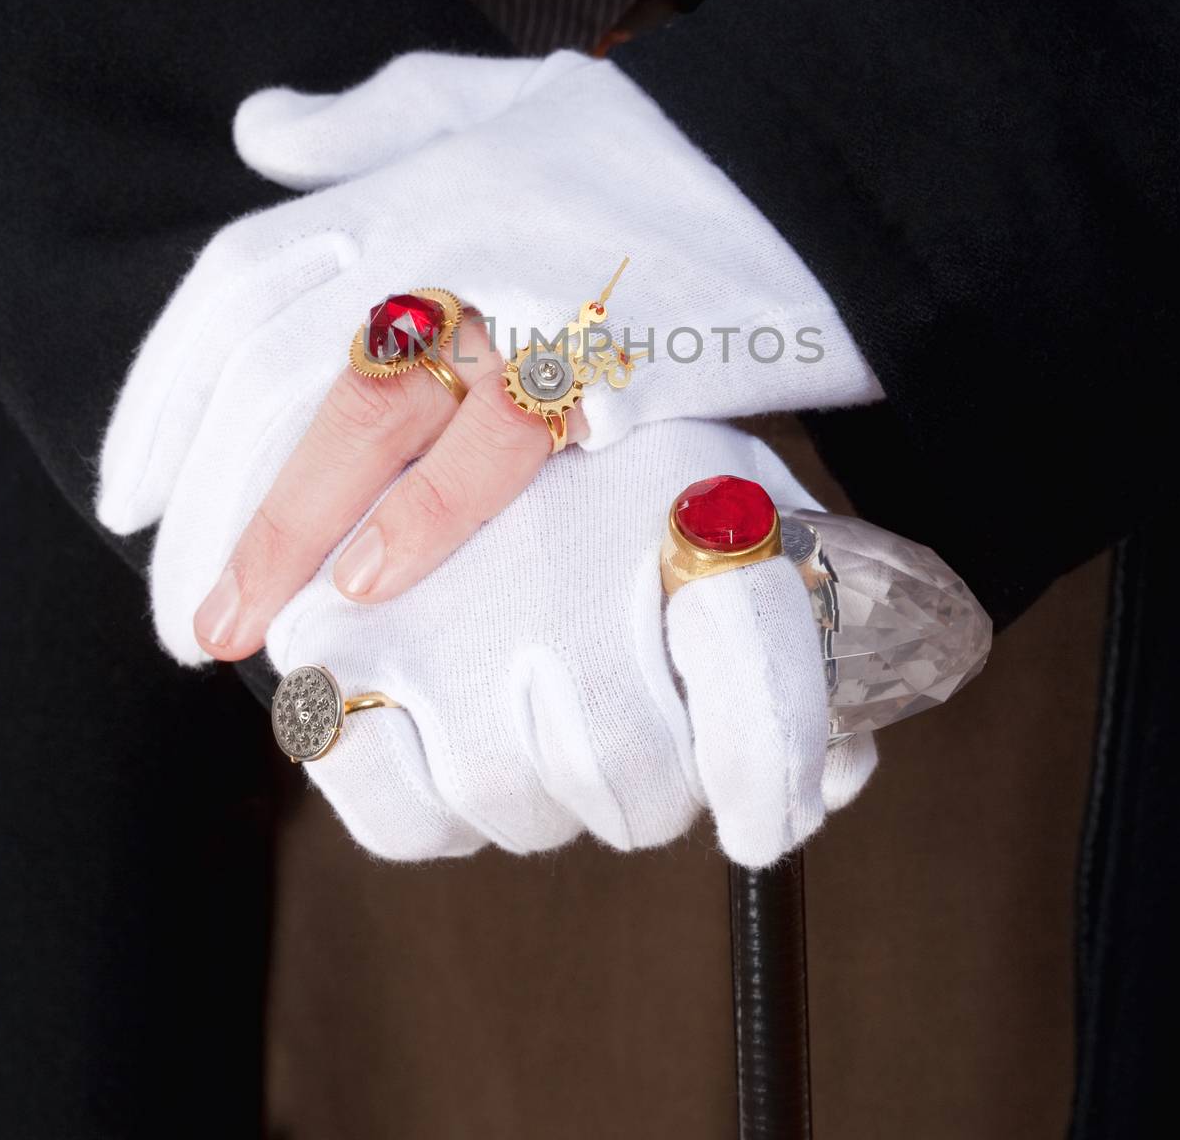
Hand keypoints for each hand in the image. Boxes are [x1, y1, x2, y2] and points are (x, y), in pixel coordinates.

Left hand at [98, 49, 879, 659]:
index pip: (239, 281)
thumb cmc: (668, 137)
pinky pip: (502, 441)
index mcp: (413, 175)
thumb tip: (260, 131)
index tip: (129, 496)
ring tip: (241, 636)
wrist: (825, 148)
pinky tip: (372, 585)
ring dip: (283, 527)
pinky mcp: (618, 351)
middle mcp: (450, 224)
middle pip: (279, 365)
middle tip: (181, 618)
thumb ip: (378, 116)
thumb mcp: (508, 96)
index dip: (164, 391)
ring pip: (365, 412)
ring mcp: (530, 285)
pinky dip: (429, 510)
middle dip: (211, 501)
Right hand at [257, 418, 874, 867]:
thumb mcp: (715, 495)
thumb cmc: (600, 452)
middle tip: (639, 750)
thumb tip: (843, 772)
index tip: (765, 825)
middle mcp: (565, 562)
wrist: (438, 354)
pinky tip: (454, 752)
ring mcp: (445, 611)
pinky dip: (436, 812)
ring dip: (546, 797)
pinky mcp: (336, 647)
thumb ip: (784, 629)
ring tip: (539, 724)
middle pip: (636, 780)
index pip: (753, 671)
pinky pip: (401, 816)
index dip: (772, 776)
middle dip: (650, 793)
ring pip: (520, 809)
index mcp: (682, 506)